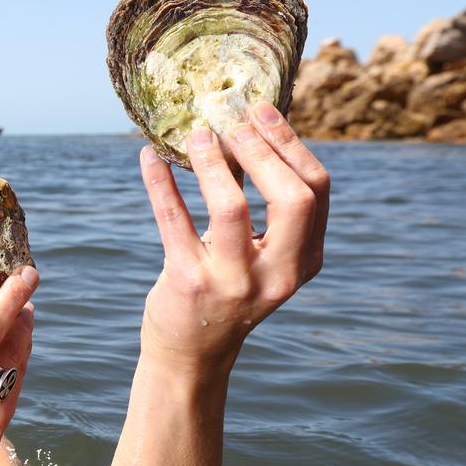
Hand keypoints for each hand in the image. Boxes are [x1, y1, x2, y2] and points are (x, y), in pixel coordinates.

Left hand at [138, 102, 328, 377]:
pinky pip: (174, 222)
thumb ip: (253, 196)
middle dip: (264, 150)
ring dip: (213, 163)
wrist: (191, 353)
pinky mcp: (189, 284)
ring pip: (233, 208)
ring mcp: (234, 282)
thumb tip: (240, 129)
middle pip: (292, 199)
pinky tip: (150, 157)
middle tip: (231, 121)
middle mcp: (277, 274)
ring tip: (194, 134)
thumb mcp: (253, 249)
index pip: (316, 192)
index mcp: (304, 260)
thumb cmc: (223, 288)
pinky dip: (161, 184)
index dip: (291, 145)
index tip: (262, 112)